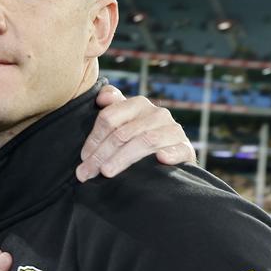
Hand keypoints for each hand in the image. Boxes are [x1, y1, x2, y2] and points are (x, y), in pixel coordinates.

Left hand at [76, 84, 195, 181]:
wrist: (170, 155)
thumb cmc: (137, 137)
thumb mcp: (123, 120)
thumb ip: (110, 106)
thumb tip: (102, 97)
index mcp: (137, 104)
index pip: (108, 118)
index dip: (93, 139)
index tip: (83, 158)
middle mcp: (157, 113)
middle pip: (122, 133)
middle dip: (101, 155)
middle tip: (86, 173)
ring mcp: (173, 130)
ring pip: (144, 141)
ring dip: (122, 159)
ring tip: (107, 172)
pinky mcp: (186, 147)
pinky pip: (179, 149)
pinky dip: (170, 153)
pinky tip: (160, 159)